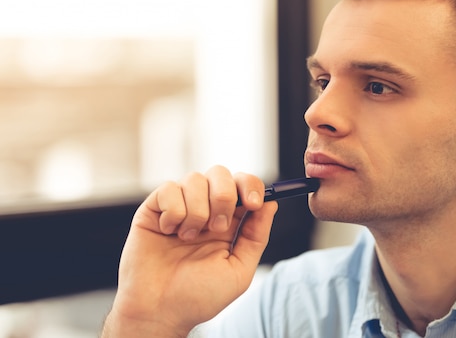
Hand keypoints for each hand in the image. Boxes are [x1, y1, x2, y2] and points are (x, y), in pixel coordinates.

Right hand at [102, 166, 277, 337]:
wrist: (160, 311)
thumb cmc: (198, 297)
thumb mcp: (239, 270)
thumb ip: (256, 235)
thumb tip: (271, 203)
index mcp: (228, 220)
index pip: (244, 185)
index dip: (251, 186)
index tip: (253, 203)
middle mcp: (205, 208)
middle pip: (220, 173)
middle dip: (224, 197)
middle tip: (216, 228)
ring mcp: (179, 206)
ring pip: (195, 179)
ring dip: (197, 210)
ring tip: (188, 238)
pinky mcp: (154, 208)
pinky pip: (169, 189)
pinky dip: (174, 212)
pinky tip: (169, 232)